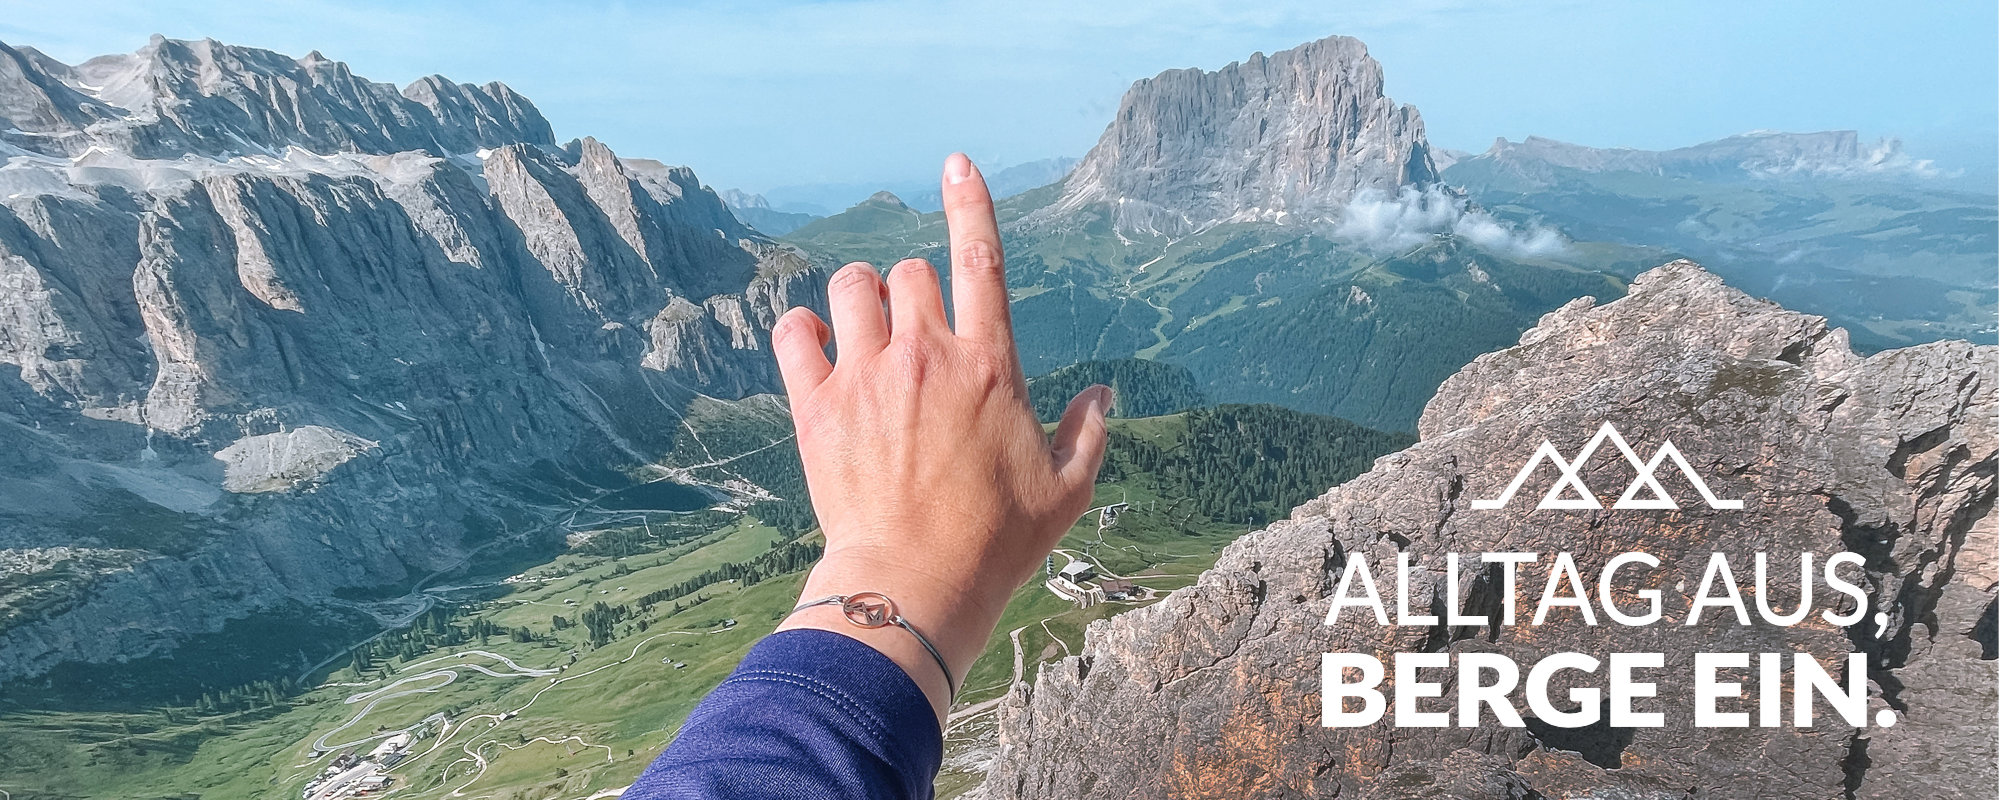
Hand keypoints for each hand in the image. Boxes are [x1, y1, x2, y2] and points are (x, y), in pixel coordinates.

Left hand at [768, 153, 1110, 721]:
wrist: (913, 585)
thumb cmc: (997, 544)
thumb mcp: (1066, 491)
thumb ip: (1089, 433)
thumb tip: (1102, 394)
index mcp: (990, 365)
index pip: (980, 259)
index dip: (970, 203)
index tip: (956, 163)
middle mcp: (926, 355)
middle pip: (912, 271)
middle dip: (914, 288)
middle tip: (915, 334)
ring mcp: (866, 376)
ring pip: (851, 286)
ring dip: (860, 296)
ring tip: (864, 331)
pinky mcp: (816, 406)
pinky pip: (793, 332)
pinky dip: (801, 329)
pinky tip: (814, 345)